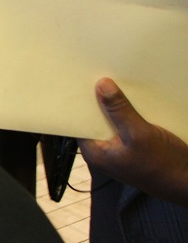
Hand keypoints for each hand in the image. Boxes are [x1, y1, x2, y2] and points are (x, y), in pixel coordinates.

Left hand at [79, 77, 187, 206]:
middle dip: (100, 101)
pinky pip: (127, 125)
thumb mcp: (139, 134)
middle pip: (96, 120)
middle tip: (101, 77)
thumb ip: (118, 111)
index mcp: (95, 153)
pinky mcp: (135, 147)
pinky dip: (130, 114)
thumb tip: (101, 86)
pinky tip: (134, 100)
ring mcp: (120, 150)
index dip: (80, 103)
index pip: (78, 122)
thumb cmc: (164, 166)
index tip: (81, 81)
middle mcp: (104, 152)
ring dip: (117, 106)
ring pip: (113, 121)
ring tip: (117, 83)